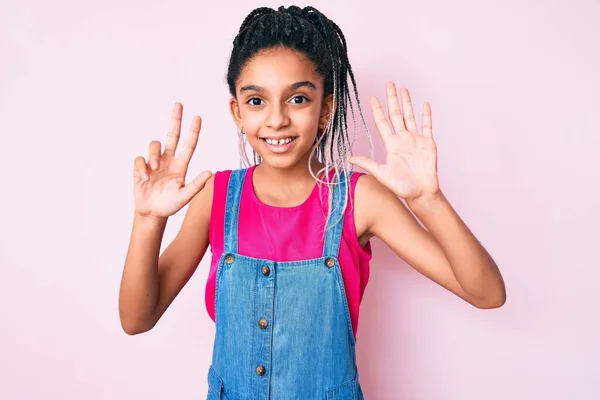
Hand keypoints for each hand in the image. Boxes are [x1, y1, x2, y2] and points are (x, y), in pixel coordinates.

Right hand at [133, 103, 211, 218]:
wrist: (151, 213)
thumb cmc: (169, 205)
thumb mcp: (184, 196)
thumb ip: (196, 185)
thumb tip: (210, 172)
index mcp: (181, 165)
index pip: (189, 145)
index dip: (193, 131)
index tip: (197, 117)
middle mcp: (168, 160)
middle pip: (172, 135)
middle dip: (176, 120)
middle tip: (179, 105)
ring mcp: (154, 162)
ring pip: (154, 145)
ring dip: (154, 155)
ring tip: (154, 169)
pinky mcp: (141, 167)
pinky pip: (140, 159)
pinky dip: (142, 167)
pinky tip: (144, 178)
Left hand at [349, 82, 438, 200]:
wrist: (421, 193)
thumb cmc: (402, 187)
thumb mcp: (382, 174)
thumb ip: (368, 164)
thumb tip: (350, 158)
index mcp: (391, 145)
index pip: (382, 123)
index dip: (377, 110)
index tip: (372, 98)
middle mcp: (402, 139)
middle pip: (396, 114)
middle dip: (392, 99)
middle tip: (389, 84)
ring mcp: (415, 139)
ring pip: (410, 116)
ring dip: (407, 102)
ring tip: (403, 89)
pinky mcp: (428, 143)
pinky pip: (427, 125)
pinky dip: (426, 114)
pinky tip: (424, 104)